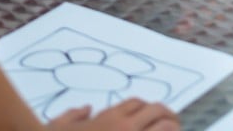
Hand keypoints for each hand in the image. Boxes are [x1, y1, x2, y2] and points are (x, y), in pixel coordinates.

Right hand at [46, 99, 178, 129]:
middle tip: (175, 125)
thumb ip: (72, 115)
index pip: (138, 103)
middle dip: (169, 117)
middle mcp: (125, 128)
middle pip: (158, 111)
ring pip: (166, 127)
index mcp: (109, 118)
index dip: (148, 109)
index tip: (154, 117)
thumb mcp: (57, 124)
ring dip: (172, 129)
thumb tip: (85, 109)